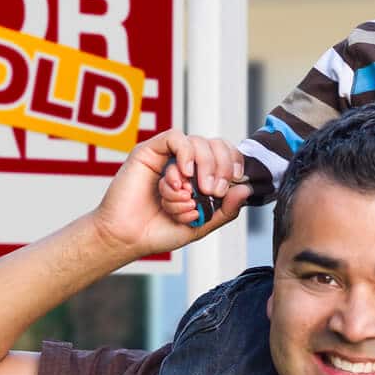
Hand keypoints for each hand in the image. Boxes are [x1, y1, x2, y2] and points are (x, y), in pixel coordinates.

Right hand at [92, 131, 249, 256]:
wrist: (128, 237)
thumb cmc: (160, 231)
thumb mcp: (201, 224)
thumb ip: (225, 210)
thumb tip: (246, 189)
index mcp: (200, 177)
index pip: (226, 155)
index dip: (234, 163)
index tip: (233, 182)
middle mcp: (186, 163)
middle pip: (216, 145)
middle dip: (221, 166)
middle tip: (212, 190)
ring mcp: (168, 155)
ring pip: (198, 142)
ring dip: (199, 169)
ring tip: (188, 194)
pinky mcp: (150, 150)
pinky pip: (176, 137)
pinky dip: (185, 153)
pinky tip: (182, 175)